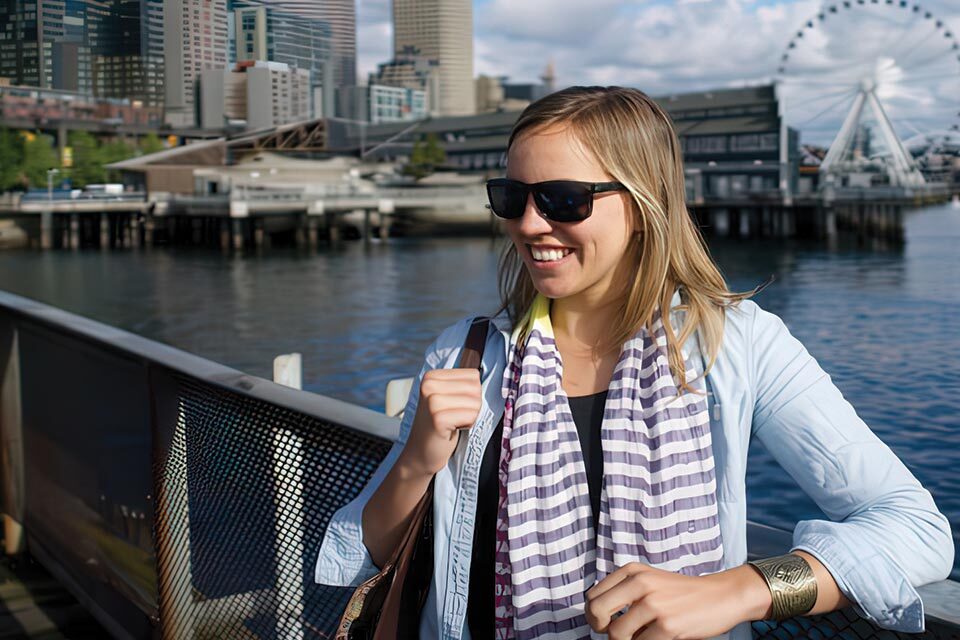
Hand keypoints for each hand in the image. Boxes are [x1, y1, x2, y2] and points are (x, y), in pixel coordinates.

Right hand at [398, 368, 481, 475]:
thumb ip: (461, 384)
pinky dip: (467, 425)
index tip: (453, 406)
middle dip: (471, 406)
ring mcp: (432, 401)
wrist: (421, 452)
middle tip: (453, 416)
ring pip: (476, 402)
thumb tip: (483, 372)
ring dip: (469, 416)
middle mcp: (429, 385)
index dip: (470, 394)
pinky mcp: (438, 418)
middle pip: (475, 388)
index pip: (473, 375)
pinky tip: (451, 429)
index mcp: (431, 376)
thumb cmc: (439, 425)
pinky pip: (471, 416)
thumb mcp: (446, 397)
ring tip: (452, 422)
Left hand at [585, 562, 763, 639]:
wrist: (721, 596)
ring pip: (616, 634)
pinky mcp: (668, 625)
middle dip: (600, 629)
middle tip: (613, 635)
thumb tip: (597, 618)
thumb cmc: (681, 593)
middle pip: (596, 612)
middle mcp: (640, 583)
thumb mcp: (650, 580)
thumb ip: (624, 592)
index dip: (593, 615)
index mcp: (632, 571)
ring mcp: (654, 604)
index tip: (604, 623)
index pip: (592, 596)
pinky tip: (656, 639)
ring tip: (640, 637)